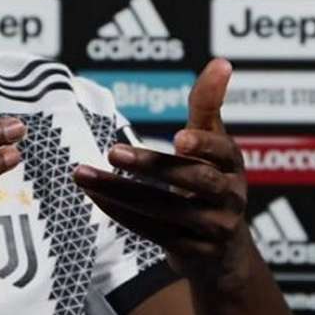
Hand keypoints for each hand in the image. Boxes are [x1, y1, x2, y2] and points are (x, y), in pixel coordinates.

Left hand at [73, 59, 252, 284]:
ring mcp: (212, 228)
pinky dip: (120, 212)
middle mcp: (229, 197)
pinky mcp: (190, 252)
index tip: (178, 138)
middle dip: (152, 166)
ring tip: (82, 173)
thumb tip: (221, 61)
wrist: (224, 252)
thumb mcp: (214, 143)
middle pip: (192, 181)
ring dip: (119, 190)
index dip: (203, 146)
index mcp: (232, 165)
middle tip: (113, 152)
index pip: (222, 152)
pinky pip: (151, 231)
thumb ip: (209, 105)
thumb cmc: (212, 180)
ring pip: (163, 209)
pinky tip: (93, 194)